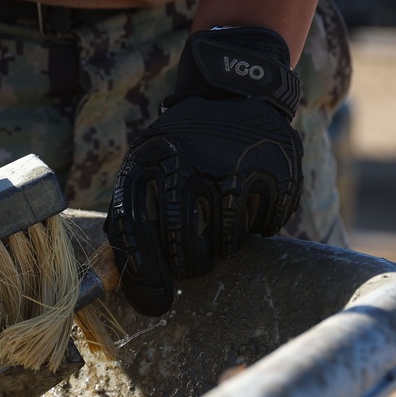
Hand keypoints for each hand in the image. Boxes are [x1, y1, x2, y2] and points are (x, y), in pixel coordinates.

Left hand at [104, 27, 303, 315]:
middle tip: (192, 264)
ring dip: (221, 246)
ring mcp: (236, 166)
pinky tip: (245, 199)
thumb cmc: (178, 148)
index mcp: (145, 164)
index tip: (154, 303)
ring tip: (216, 220)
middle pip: (185, 250)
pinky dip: (254, 226)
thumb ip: (128, 219)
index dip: (143, 275)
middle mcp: (188, 164)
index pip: (135, 233)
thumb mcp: (143, 167)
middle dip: (188, 267)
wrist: (232, 93)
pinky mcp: (276, 170)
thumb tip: (118, 282)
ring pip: (226, 244)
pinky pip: (263, 227)